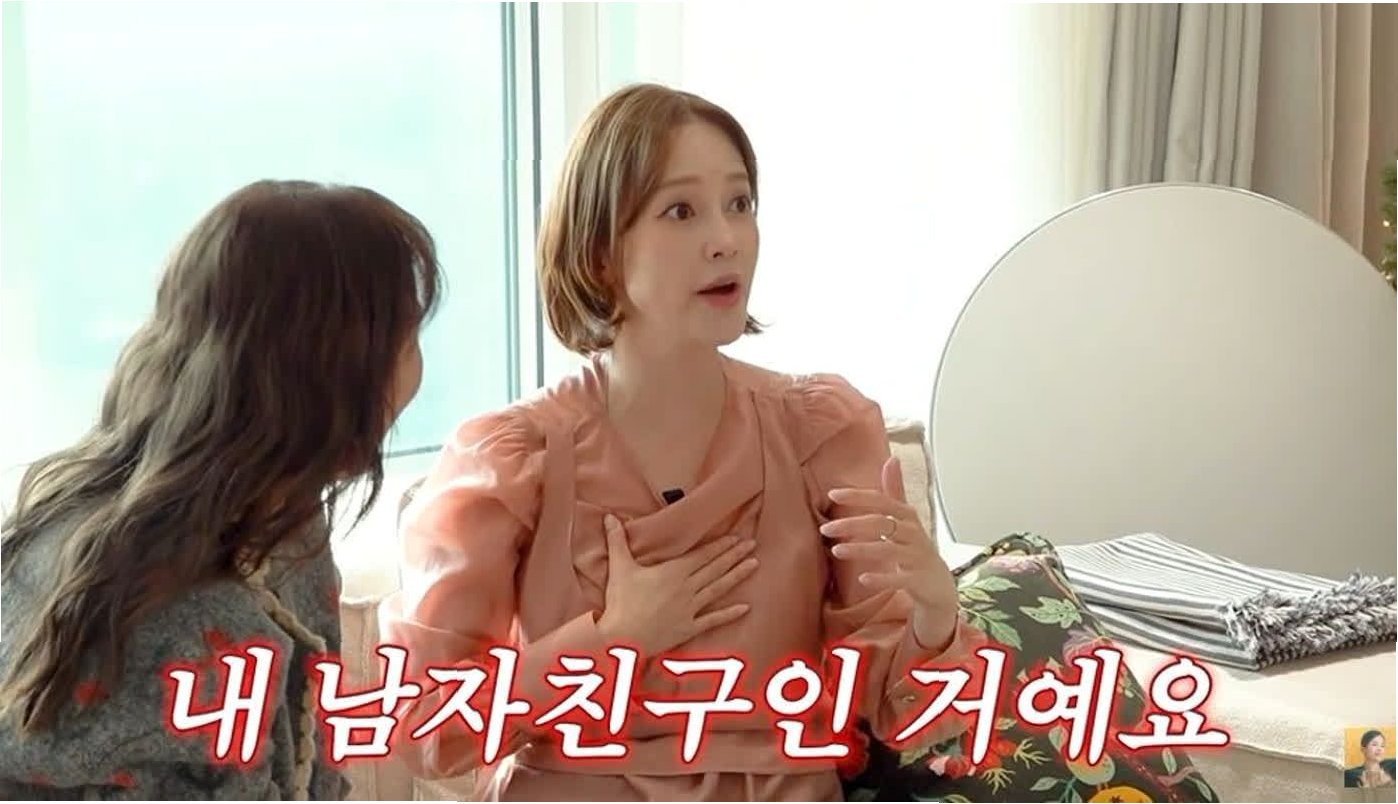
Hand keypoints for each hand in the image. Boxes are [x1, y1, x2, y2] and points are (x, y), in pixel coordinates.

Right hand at [597, 514, 757, 656]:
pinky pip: (713, 620)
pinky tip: (746, 608)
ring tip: (754, 565)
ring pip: (718, 589)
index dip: (720, 546)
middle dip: (734, 555)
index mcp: (673, 572)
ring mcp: (690, 609)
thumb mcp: (619, 568)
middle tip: (752, 545)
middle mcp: (687, 588)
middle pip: (715, 568)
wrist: (622, 638)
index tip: (736, 537)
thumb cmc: (621, 602)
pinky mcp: (689, 627)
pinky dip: (730, 614)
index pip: (702, 555)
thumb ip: (617, 541)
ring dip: (737, 576)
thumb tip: (609, 517)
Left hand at [820, 457, 960, 651]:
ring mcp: (917, 557)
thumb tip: (892, 458)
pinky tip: (862, 579)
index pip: (881, 501)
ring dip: (861, 549)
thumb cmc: (917, 548)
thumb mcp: (907, 518)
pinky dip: (882, 578)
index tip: (833, 494)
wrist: (939, 585)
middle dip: (852, 524)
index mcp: (908, 516)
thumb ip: (895, 491)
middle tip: (825, 529)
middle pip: (881, 523)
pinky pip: (900, 578)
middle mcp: (914, 533)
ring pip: (888, 549)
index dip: (858, 496)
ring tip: (836, 551)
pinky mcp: (919, 580)